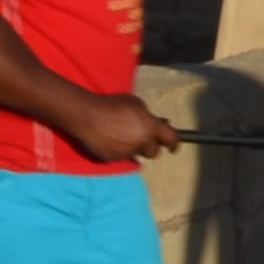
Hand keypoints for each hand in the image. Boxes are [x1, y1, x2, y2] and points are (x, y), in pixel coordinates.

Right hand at [64, 91, 182, 164]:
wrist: (88, 115)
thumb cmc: (113, 104)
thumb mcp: (136, 104)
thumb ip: (147, 117)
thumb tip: (153, 123)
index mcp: (150, 128)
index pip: (171, 139)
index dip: (175, 144)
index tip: (174, 147)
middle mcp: (141, 143)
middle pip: (154, 152)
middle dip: (150, 146)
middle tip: (144, 139)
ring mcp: (126, 153)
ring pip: (136, 155)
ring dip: (134, 148)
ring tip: (123, 136)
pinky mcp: (113, 159)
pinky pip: (121, 157)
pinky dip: (120, 151)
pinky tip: (112, 140)